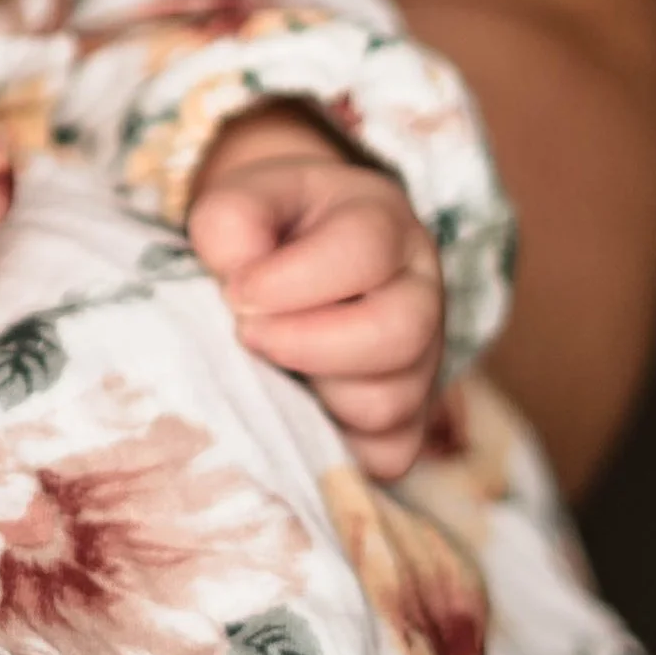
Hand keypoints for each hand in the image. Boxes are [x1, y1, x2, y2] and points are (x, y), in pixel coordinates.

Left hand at [186, 106, 443, 476]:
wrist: (291, 254)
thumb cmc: (267, 227)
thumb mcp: (242, 199)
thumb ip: (231, 224)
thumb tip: (242, 287)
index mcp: (384, 224)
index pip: (364, 251)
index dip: (290, 280)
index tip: (235, 291)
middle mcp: (419, 292)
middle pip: (397, 335)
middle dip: (305, 345)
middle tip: (247, 335)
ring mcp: (424, 361)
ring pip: (388, 404)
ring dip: (311, 395)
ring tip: (269, 367)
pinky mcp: (410, 421)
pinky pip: (386, 455)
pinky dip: (333, 444)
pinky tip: (295, 406)